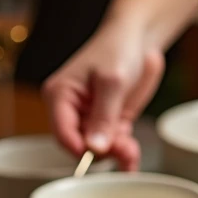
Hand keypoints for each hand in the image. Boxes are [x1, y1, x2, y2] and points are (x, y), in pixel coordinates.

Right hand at [41, 19, 164, 170]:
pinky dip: (123, 152)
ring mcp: (89, 118)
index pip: (62, 132)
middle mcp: (69, 110)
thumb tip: (94, 148)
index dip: (80, 148)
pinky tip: (131, 159)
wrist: (138, 37)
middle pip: (78, 145)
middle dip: (101, 152)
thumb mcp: (112, 81)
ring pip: (97, 149)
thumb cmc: (118, 48)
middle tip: (125, 149)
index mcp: (59, 96)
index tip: (101, 153)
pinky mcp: (107, 122)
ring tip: (132, 151)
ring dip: (115, 153)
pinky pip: (111, 145)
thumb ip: (103, 116)